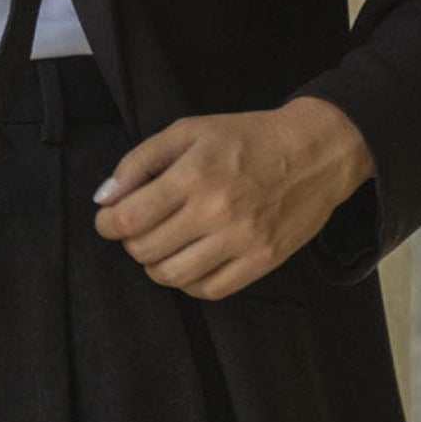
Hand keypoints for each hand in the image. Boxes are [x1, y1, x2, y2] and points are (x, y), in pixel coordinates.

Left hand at [90, 96, 374, 299]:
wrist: (314, 152)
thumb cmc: (247, 137)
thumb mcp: (189, 131)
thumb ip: (140, 161)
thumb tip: (105, 198)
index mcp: (194, 176)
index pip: (129, 219)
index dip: (107, 224)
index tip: (108, 220)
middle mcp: (216, 212)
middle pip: (146, 250)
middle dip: (131, 241)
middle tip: (139, 228)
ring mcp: (242, 242)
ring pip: (173, 276)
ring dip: (156, 264)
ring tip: (162, 245)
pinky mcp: (263, 262)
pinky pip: (209, 290)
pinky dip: (189, 282)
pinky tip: (190, 259)